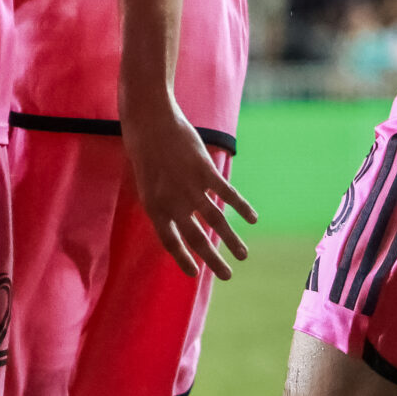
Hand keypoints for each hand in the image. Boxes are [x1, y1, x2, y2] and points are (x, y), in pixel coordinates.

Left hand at [123, 104, 256, 278]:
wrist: (150, 119)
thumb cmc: (144, 148)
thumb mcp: (145, 180)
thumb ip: (163, 200)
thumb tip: (180, 215)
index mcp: (154, 207)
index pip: (171, 241)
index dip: (183, 259)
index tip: (195, 273)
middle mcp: (173, 202)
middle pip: (197, 238)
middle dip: (213, 259)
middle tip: (227, 276)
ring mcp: (190, 187)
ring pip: (216, 221)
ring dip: (231, 239)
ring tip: (243, 255)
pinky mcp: (205, 170)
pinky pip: (227, 193)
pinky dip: (241, 206)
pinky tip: (252, 218)